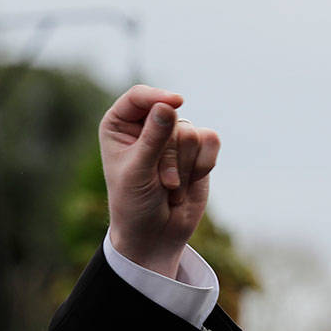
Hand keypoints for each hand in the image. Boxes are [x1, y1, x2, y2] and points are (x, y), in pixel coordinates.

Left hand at [99, 85, 220, 278]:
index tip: (176, 102)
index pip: (139, 97)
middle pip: (171, 117)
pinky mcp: (197, 149)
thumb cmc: (134, 203)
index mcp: (118, 124)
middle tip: (159, 182)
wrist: (155, 234)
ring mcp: (172, 136)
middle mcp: (145, 124)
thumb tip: (167, 106)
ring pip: (192, 132)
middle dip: (169, 156)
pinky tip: (188, 183)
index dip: (158, 97)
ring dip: (184, 166)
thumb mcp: (138, 172)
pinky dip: (203, 165)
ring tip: (169, 187)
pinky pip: (211, 141)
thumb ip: (154, 139)